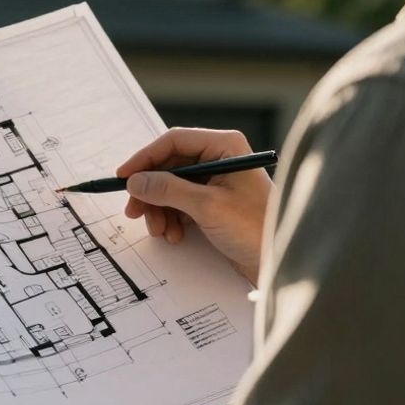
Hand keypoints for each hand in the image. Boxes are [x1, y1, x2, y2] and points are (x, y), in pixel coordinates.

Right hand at [116, 128, 272, 282]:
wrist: (280, 262)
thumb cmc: (256, 228)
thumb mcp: (207, 206)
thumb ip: (168, 190)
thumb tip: (135, 181)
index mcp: (224, 147)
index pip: (173, 142)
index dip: (145, 158)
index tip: (124, 176)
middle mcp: (220, 158)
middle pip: (169, 166)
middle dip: (151, 191)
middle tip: (134, 211)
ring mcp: (216, 180)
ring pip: (171, 187)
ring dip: (160, 209)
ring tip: (160, 231)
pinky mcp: (213, 202)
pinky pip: (180, 202)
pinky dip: (171, 218)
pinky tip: (174, 235)